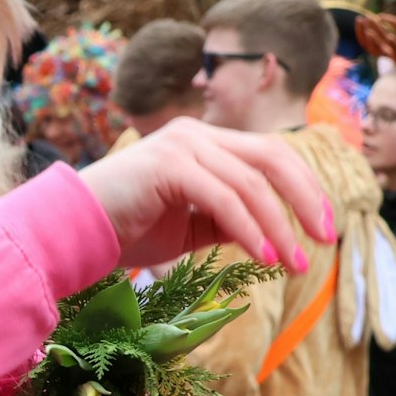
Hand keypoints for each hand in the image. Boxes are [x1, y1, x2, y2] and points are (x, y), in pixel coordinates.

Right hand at [77, 117, 334, 272]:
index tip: (324, 228)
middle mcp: (195, 133)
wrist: (69, 231)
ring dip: (280, 225)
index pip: (269, 156)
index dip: (304, 189)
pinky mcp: (169, 165)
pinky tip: (265, 256)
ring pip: (252, 182)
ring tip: (296, 262)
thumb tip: (272, 232)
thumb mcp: (188, 227)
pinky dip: (251, 229)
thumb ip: (227, 221)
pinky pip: (225, 198)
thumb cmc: (123, 229)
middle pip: (273, 157)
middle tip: (325, 238)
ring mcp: (182, 145)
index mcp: (202, 142)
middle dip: (307, 199)